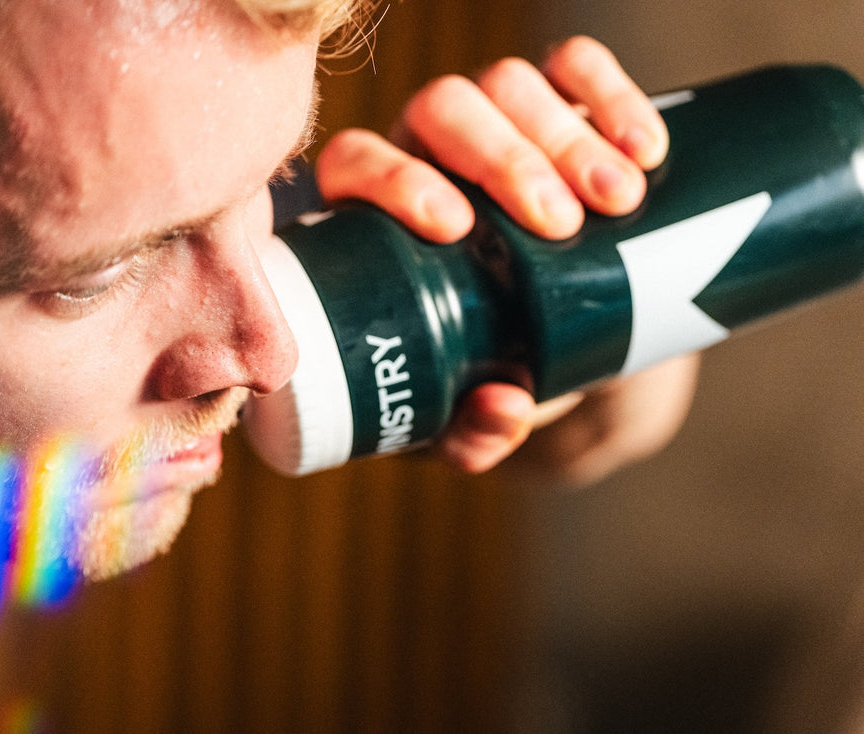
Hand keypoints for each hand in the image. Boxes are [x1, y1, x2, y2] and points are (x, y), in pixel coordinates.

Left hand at [315, 36, 697, 480]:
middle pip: (443, 110)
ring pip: (510, 81)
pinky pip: (576, 64)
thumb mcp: (479, 408)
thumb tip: (500, 409)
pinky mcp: (564, 101)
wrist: (575, 334)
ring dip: (567, 133)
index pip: (356, 163)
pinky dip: (609, 92)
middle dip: (504, 159)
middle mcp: (430, 150)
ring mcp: (496, 117)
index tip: (453, 229)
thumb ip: (472, 431)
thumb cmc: (502, 364)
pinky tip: (648, 147)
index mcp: (383, 210)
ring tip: (620, 200)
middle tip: (560, 225)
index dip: (391, 180)